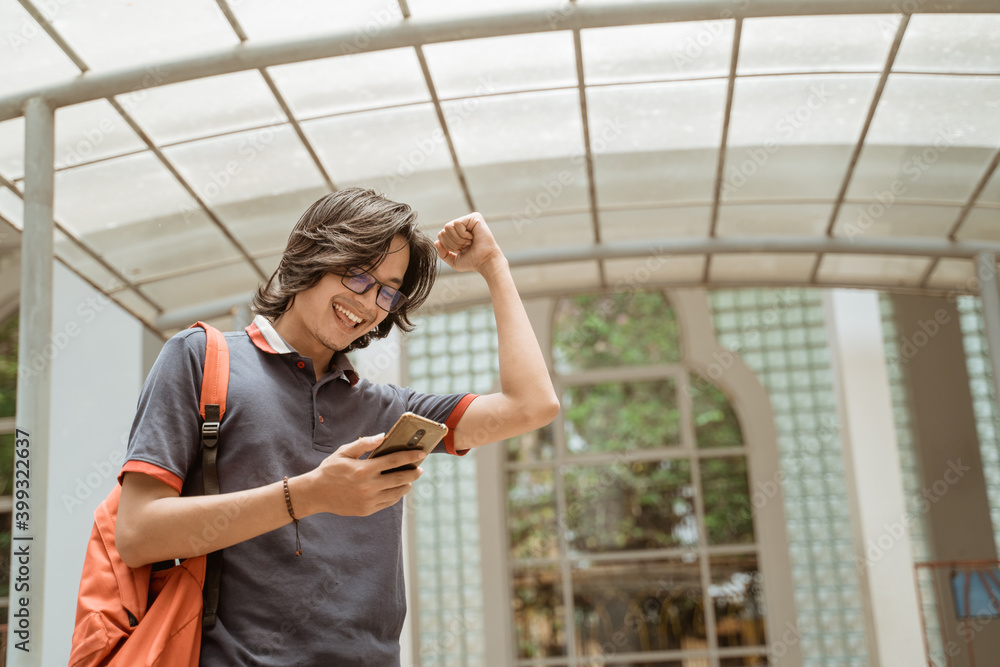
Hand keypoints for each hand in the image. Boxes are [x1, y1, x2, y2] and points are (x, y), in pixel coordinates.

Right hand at [299, 434, 425, 516]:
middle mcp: (369, 486)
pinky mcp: (367, 510)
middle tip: (420, 468)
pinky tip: (397, 489)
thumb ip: (364, 444)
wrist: (315, 494)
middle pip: (400, 478)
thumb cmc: (330, 470)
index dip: (410, 456)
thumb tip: (383, 436)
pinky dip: (396, 495)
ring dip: (407, 485)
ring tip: (409, 479)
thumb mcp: (344, 452)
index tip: (421, 453)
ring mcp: (369, 500)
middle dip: (414, 472)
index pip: (394, 460)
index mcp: (364, 469)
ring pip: (397, 493)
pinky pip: (388, 502)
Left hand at [435, 213, 504, 274]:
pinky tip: (472, 236)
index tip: (462, 249)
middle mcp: (463, 225)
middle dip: (453, 242)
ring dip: (458, 239)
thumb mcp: (454, 260)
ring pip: (448, 226)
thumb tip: (436, 242)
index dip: (448, 245)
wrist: (485, 261)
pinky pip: (456, 223)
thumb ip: (443, 253)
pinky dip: (463, 234)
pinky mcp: (474, 217)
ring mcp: (468, 220)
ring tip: (469, 241)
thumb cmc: (473, 262)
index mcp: (458, 234)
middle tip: (466, 245)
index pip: (441, 235)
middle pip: (443, 230)